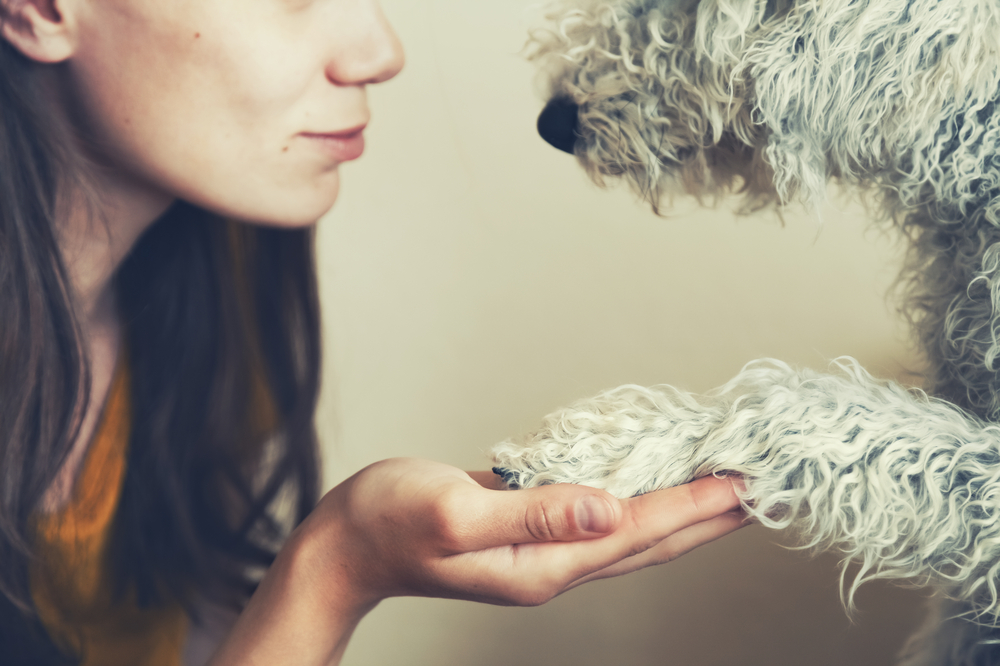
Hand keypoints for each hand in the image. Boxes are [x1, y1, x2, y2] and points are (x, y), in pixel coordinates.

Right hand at [210, 457, 745, 665]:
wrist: (347, 543)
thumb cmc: (389, 524)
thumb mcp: (455, 512)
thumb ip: (532, 512)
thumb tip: (604, 508)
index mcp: (545, 566)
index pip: (639, 532)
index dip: (696, 507)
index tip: (747, 486)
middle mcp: (554, 564)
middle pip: (651, 539)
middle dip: (709, 516)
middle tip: (763, 491)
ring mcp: (543, 548)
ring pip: (631, 528)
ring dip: (680, 509)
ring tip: (722, 487)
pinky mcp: (530, 527)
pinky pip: (599, 512)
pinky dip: (636, 495)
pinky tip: (649, 480)